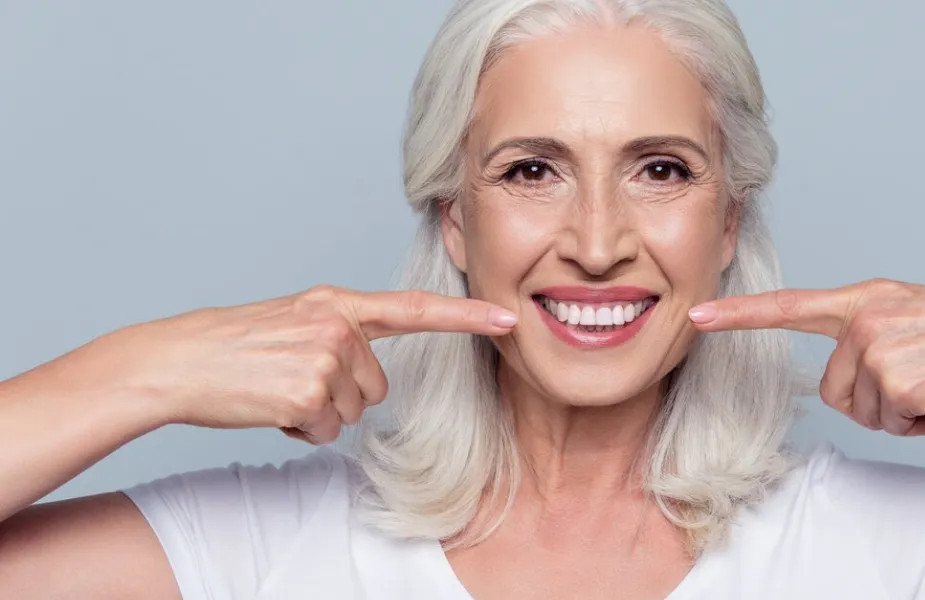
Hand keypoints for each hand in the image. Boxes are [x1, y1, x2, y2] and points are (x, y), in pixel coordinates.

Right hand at [80, 286, 516, 443]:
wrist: (178, 361)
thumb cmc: (235, 346)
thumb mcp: (294, 320)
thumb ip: (340, 332)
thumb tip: (370, 374)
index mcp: (337, 304)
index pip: (414, 309)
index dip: (465, 318)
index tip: (507, 319)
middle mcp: (338, 325)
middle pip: (377, 385)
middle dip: (341, 395)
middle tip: (291, 379)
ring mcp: (325, 358)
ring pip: (353, 411)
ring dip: (319, 413)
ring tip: (277, 389)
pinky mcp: (309, 392)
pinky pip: (327, 430)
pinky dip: (300, 429)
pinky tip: (270, 406)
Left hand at [689, 279, 924, 435]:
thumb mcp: (914, 318)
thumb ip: (870, 334)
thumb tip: (844, 380)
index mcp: (866, 299)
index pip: (790, 306)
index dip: (740, 316)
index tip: (697, 317)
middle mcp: (863, 317)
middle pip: (832, 391)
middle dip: (874, 402)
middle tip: (923, 380)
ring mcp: (877, 346)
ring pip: (862, 413)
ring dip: (901, 413)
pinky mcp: (896, 378)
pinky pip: (893, 425)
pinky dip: (923, 423)